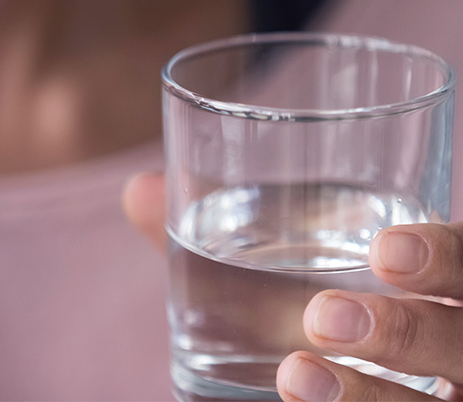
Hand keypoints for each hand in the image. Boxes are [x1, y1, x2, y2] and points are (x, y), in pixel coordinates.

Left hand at [123, 173, 462, 401]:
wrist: (330, 375)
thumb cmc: (301, 302)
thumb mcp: (274, 269)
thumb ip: (218, 229)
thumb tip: (137, 189)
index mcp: (437, 289)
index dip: (446, 258)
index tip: (384, 251)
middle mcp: (455, 348)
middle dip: (404, 334)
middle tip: (321, 317)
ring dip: (368, 398)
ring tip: (292, 377)